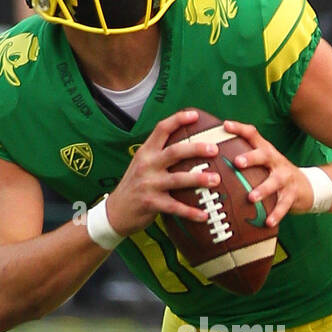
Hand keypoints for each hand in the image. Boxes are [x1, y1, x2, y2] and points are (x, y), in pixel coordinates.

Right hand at [105, 109, 221, 236]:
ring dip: (199, 179)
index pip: (161, 129)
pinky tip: (204, 215)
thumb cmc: (135, 186)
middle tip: (214, 149)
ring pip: (177, 179)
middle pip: (174, 152)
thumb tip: (188, 145)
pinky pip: (175, 207)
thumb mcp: (142, 164)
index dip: (178, 119)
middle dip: (196, 149)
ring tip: (216, 179)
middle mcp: (147, 165)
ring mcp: (149, 184)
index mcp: (145, 152)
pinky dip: (191, 212)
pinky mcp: (151, 203)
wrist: (115, 211)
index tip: (195, 115)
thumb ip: (159, 154)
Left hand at [221, 120, 314, 227]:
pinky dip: (276, 214)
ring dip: (263, 190)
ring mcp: (286, 178)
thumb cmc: (276, 174)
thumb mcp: (264, 163)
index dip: (239, 129)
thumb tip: (213, 158)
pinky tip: (268, 222)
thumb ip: (245, 159)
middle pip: (265, 155)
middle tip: (237, 162)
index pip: (253, 135)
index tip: (225, 125)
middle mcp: (276, 162)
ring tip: (251, 198)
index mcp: (266, 152)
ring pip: (274, 182)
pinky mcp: (292, 195)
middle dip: (251, 158)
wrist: (307, 187)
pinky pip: (284, 205)